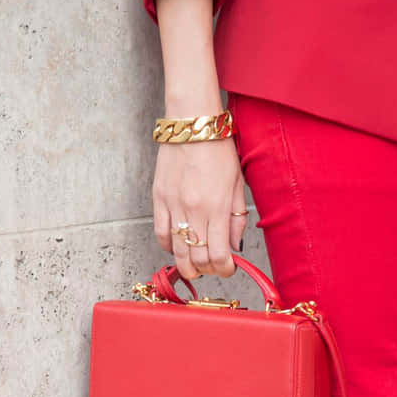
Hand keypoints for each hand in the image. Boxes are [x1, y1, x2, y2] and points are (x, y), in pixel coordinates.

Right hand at [151, 130, 247, 279]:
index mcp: (217, 207)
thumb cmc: (218, 150)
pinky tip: (178, 246)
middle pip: (197, 259)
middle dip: (207, 271)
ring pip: (177, 252)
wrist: (192, 125)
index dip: (225, 269)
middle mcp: (194, 210)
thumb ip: (237, 217)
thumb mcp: (237, 183)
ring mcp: (173, 206)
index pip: (219, 255)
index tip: (229, 268)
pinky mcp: (159, 199)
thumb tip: (235, 245)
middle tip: (214, 267)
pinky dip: (168, 246)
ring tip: (196, 263)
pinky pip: (160, 233)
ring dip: (188, 264)